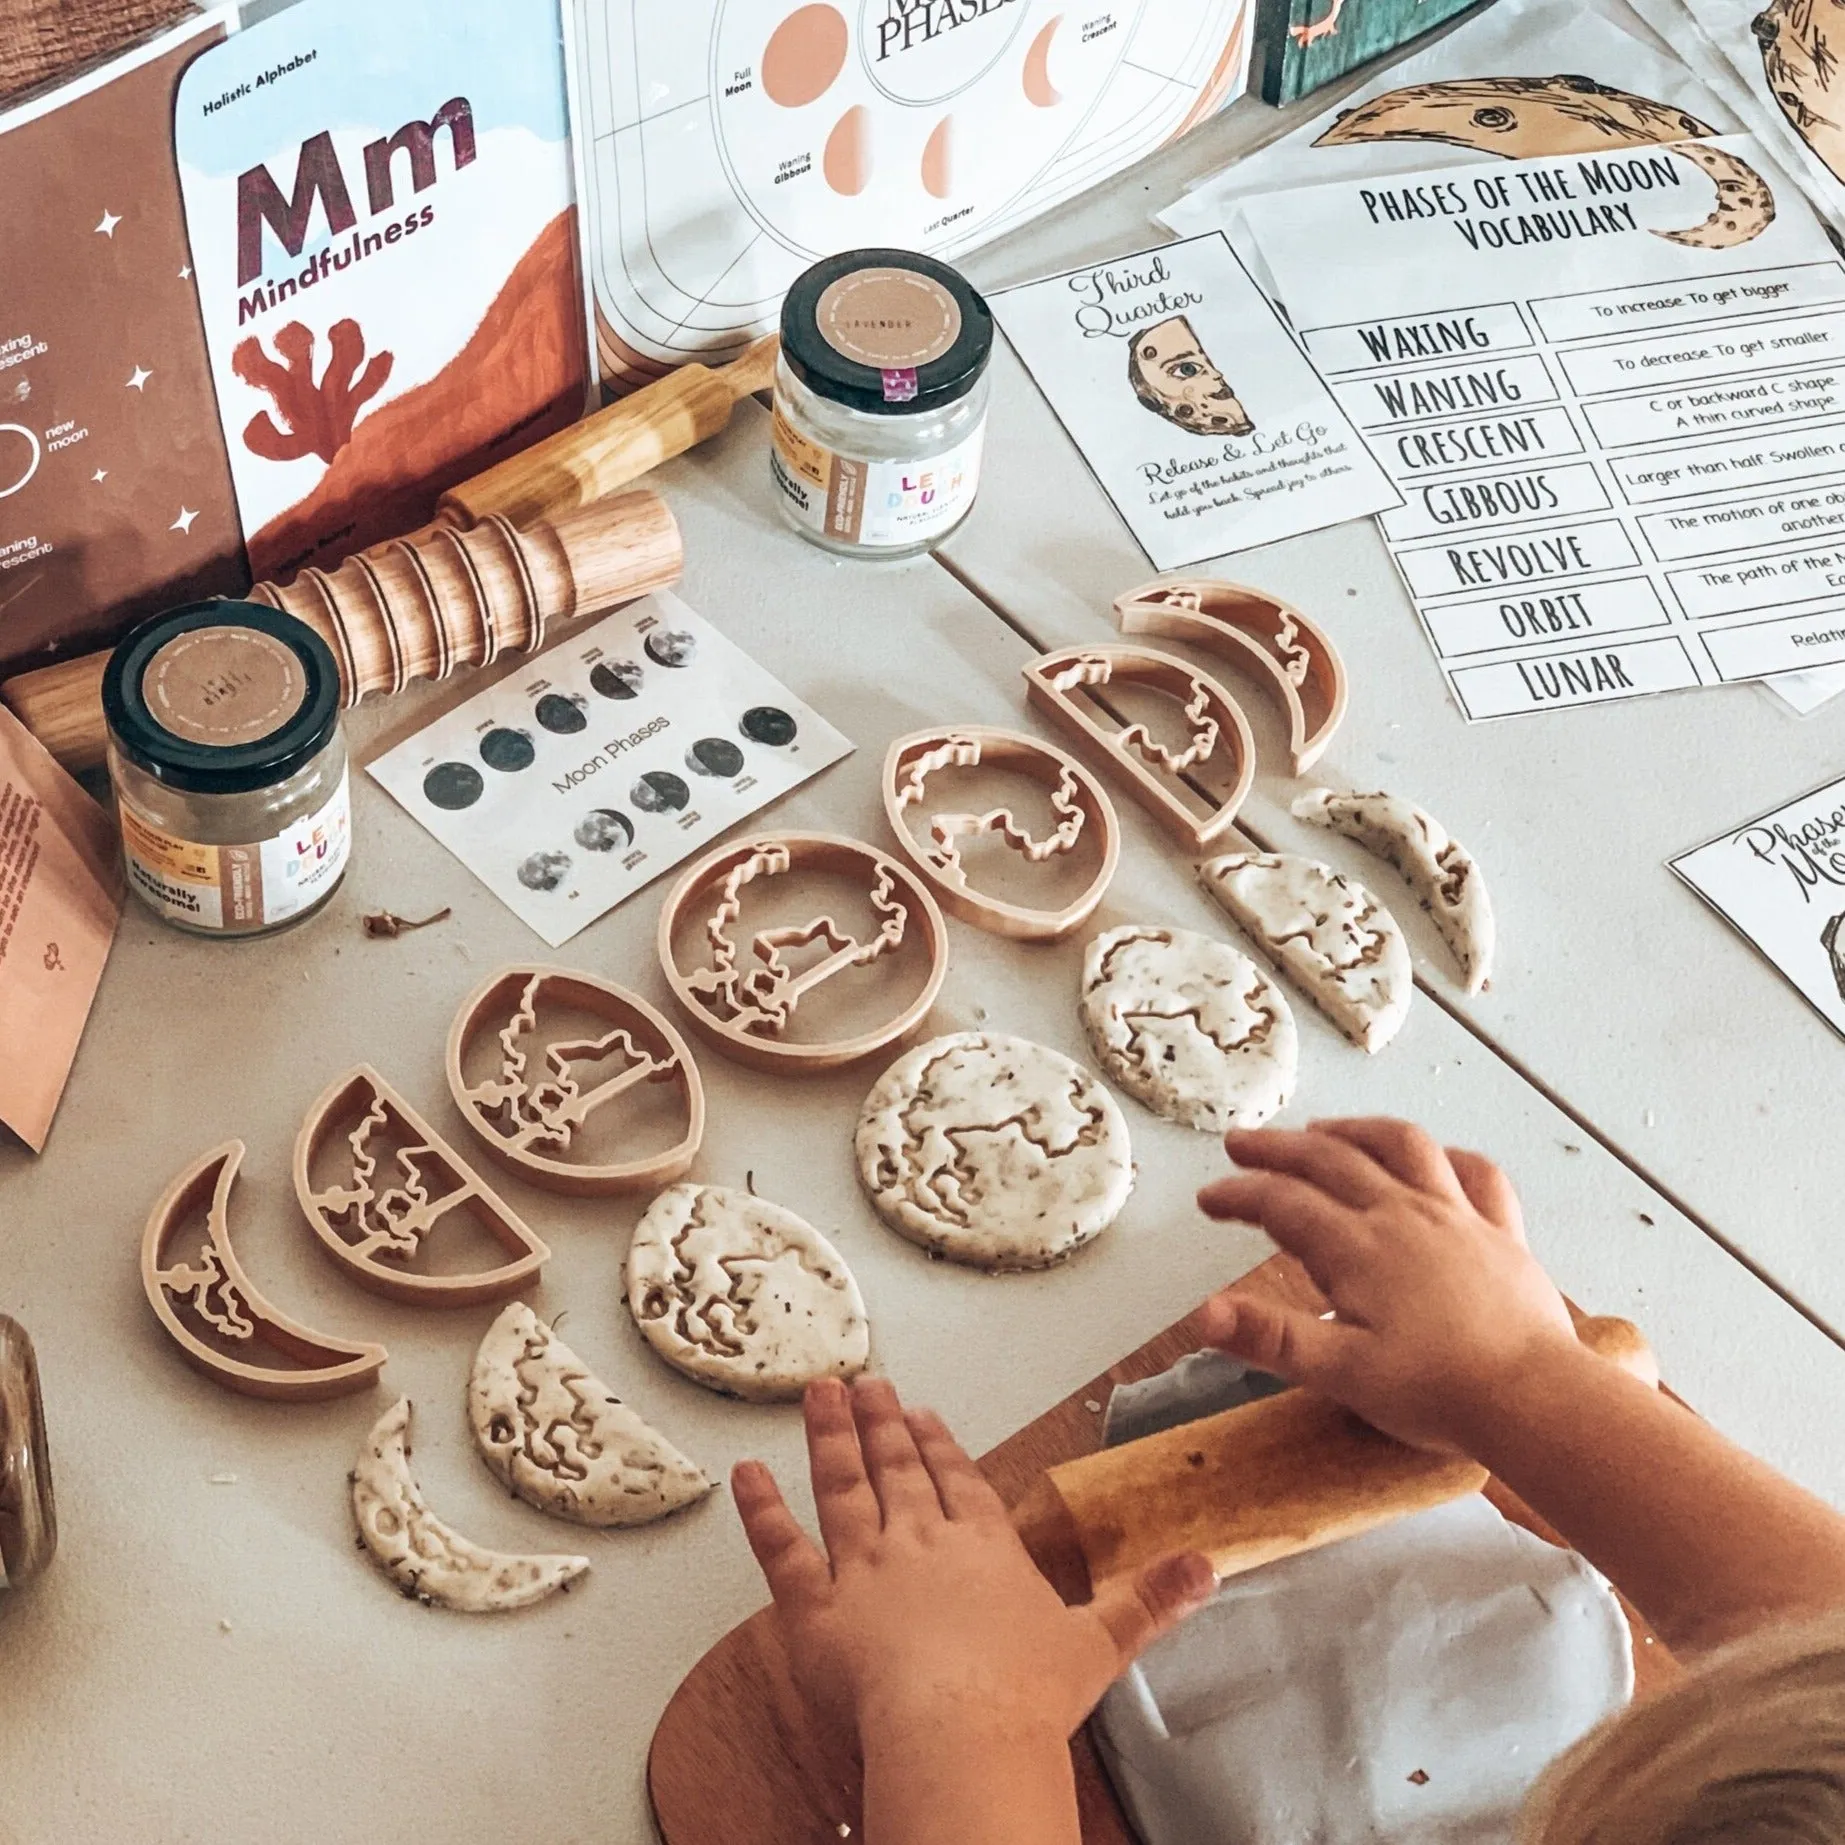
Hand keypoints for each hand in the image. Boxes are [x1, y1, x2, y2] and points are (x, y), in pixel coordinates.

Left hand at [732, 1376, 1214, 1745]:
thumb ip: (1149, 1600)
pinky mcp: (815, 1606)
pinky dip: (761, 1508)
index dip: (943, 1445)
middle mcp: (920, 1541)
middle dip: (883, 1424)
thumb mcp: (1102, 1644)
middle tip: (866, 1382)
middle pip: (899, 1470)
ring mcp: (862, 1567)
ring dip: (829, 1438)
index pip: (961, 1482)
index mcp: (984, 1546)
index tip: (927, 1413)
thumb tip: (1210, 1566)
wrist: (962, 1731)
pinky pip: (780, 1549)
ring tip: (818, 1394)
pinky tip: (745, 1472)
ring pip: (842, 1488)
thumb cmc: (1027, 1697)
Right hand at [1194, 1117, 1578, 1453]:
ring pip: (1400, 1146)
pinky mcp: (1501, 1233)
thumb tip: (1204, 1315)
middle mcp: (1403, 1216)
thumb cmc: (1437, 1392)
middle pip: (1330, 1160)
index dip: (1239, 1195)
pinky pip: (1476, 1174)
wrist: (1535, 1399)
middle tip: (1241, 1143)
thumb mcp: (1340, 1374)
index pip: (1282, 1204)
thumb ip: (1270, 1338)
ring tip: (1324, 1129)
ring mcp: (1456, 1217)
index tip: (1209, 1199)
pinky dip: (1448, 1157)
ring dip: (1354, 1131)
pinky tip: (1433, 1158)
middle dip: (1278, 1148)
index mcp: (1358, 1248)